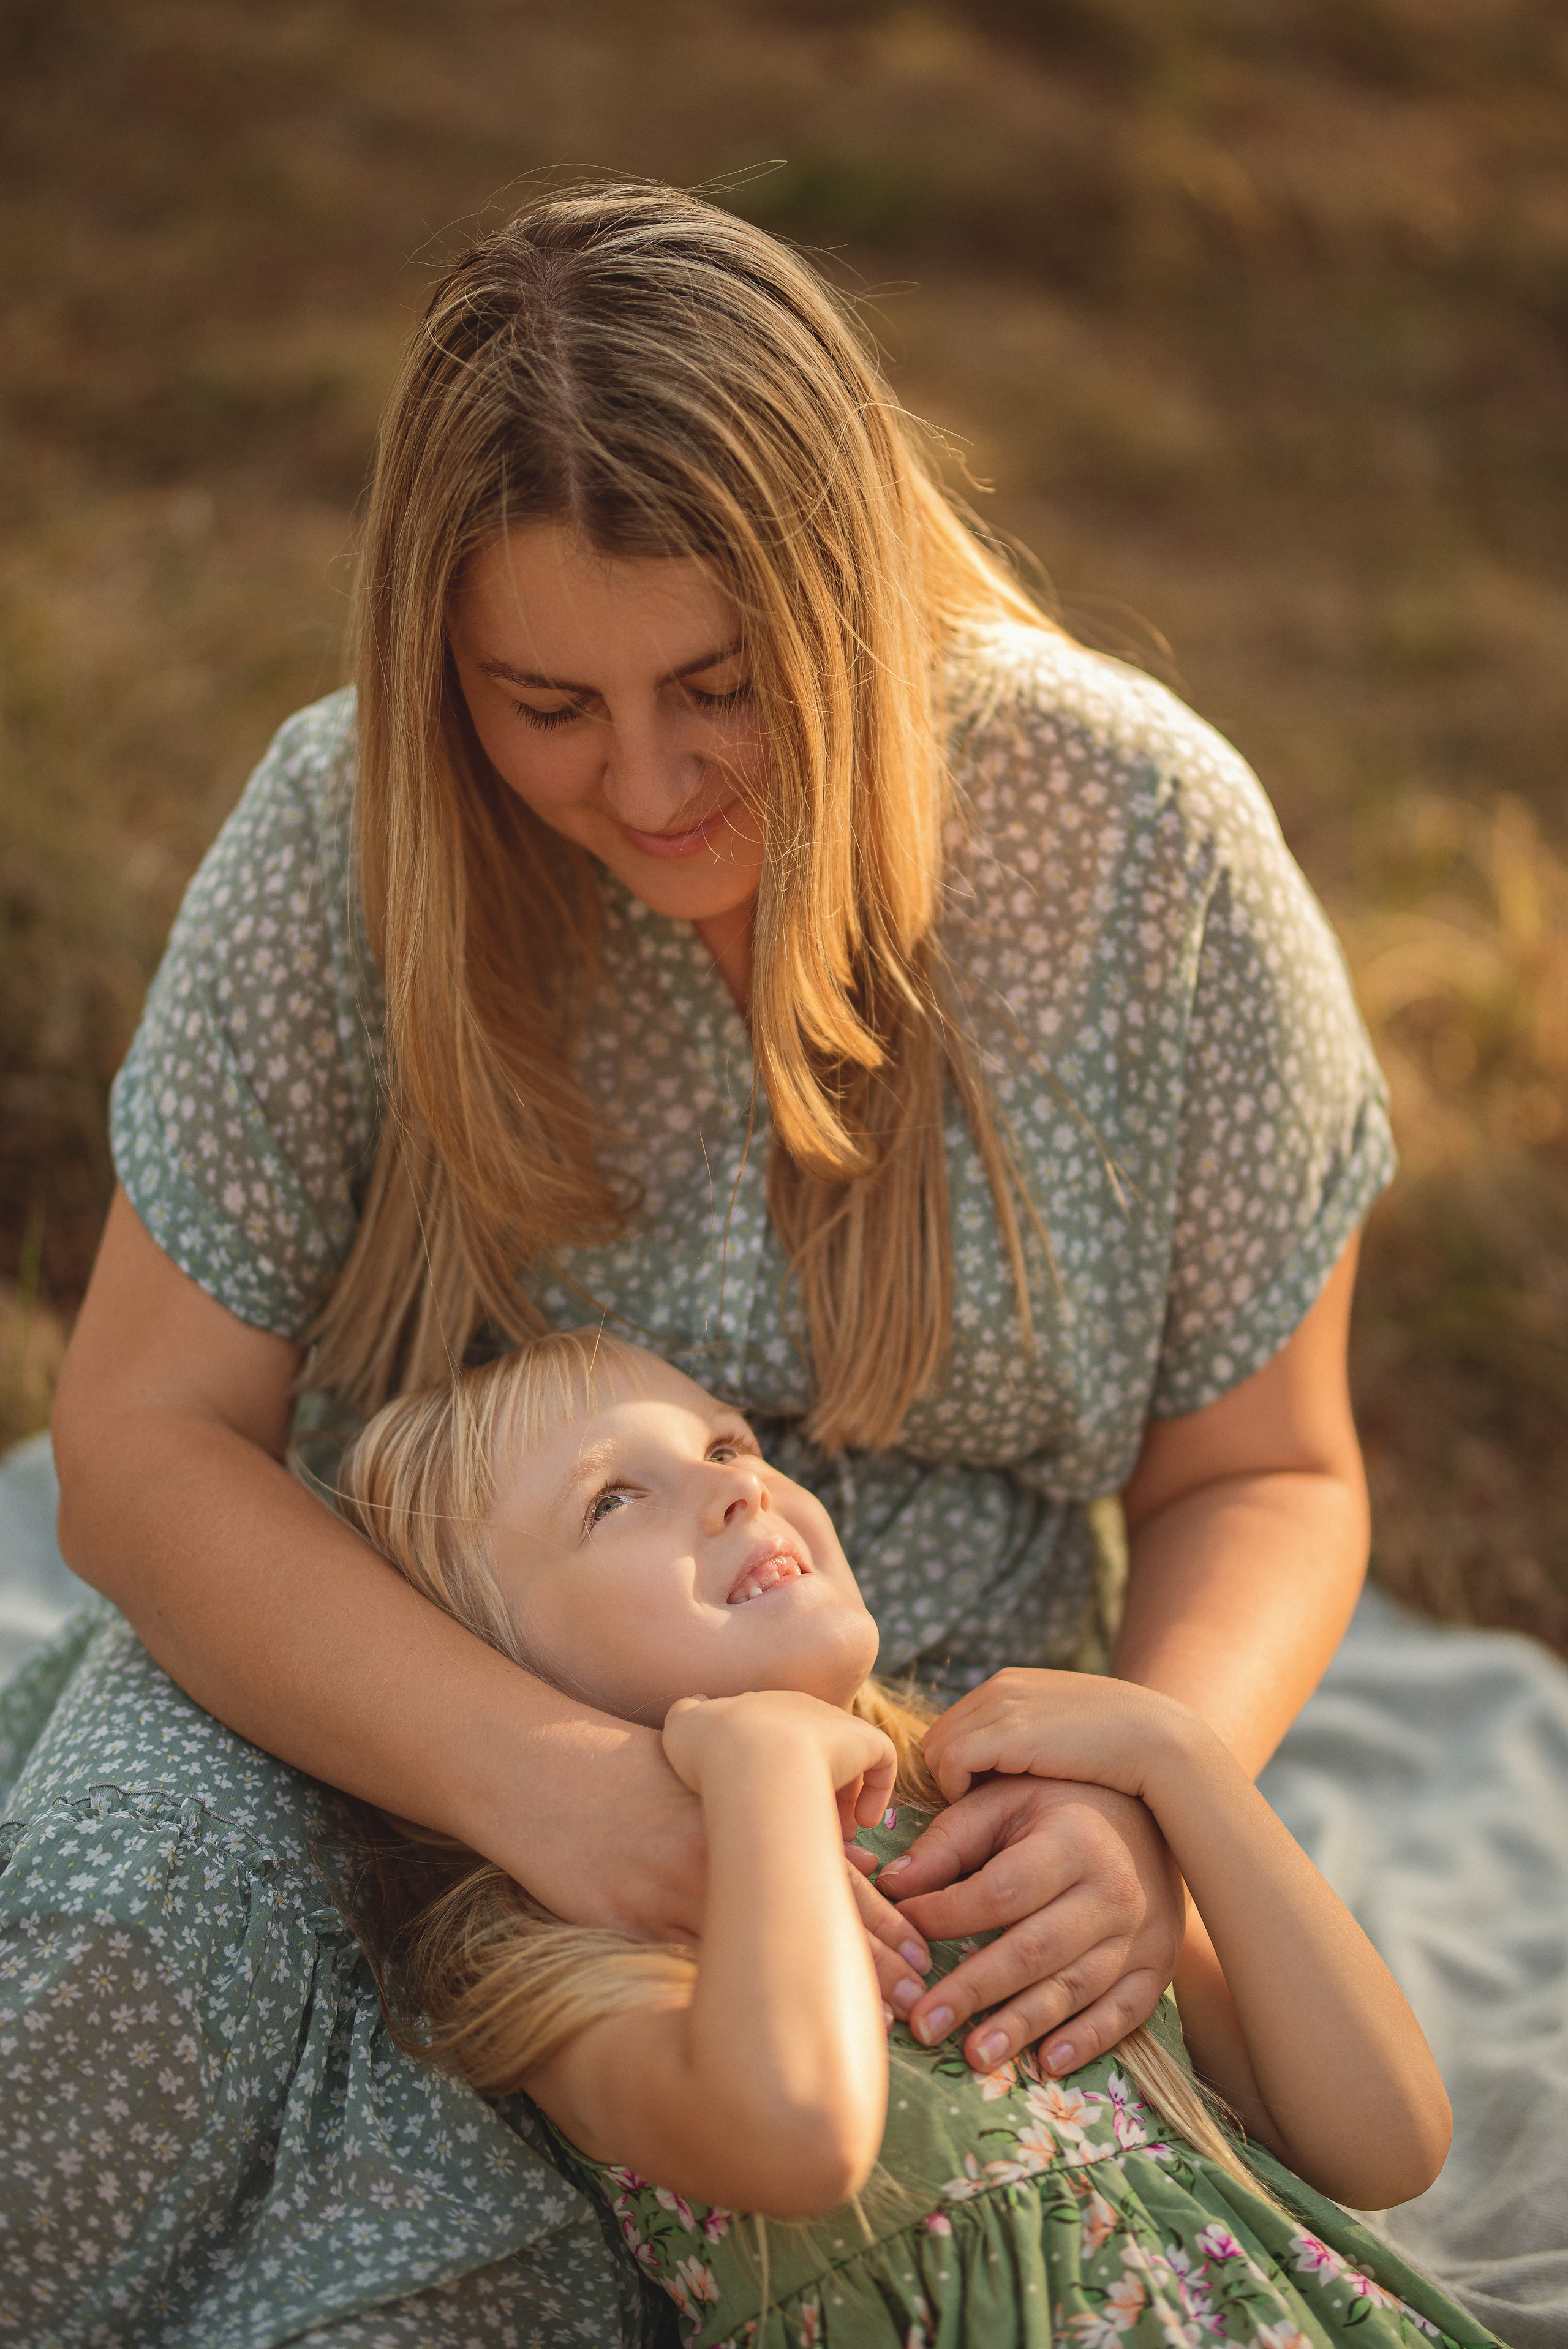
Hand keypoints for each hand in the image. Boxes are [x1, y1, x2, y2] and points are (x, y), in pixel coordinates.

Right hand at [662, 1694, 921, 2011]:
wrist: (557, 1774)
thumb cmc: (640, 1774)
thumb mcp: (713, 1785)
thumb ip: (780, 1823)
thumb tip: (856, 1858)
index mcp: (747, 1818)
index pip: (829, 1877)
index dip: (877, 1922)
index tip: (920, 1959)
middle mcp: (724, 1855)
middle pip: (806, 1917)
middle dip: (864, 1964)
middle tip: (914, 2002)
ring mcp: (678, 1889)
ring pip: (757, 1953)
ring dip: (812, 1995)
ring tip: (864, 2035)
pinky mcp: (636, 1919)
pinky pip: (691, 1966)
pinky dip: (733, 1999)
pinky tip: (765, 2029)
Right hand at [663, 1691, 896, 1836]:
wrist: (744, 1755)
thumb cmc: (709, 1750)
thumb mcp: (682, 1728)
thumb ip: (689, 1718)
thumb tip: (696, 1708)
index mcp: (762, 1706)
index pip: (776, 1735)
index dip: (776, 1770)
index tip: (773, 1805)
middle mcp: (800, 1709)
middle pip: (813, 1748)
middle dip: (812, 1787)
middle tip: (807, 1825)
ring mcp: (832, 1723)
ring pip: (848, 1759)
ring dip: (842, 1798)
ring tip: (834, 1835)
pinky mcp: (861, 1740)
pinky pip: (881, 1761)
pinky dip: (874, 1793)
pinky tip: (858, 1824)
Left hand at [877, 1775, 1183, 2075]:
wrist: (1155, 1812)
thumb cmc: (1062, 1804)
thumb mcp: (1006, 1802)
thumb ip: (950, 1842)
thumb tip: (894, 1886)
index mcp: (1073, 1842)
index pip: (1001, 1891)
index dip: (946, 1915)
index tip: (902, 1931)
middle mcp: (1113, 1891)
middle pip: (1034, 1949)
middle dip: (974, 1990)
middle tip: (924, 2024)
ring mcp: (1142, 1934)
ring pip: (1075, 1988)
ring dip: (1022, 2026)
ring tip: (974, 2056)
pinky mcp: (1157, 1966)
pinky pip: (1124, 2012)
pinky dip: (1086, 2041)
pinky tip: (1046, 2062)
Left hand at [922, 1666, 1196, 1805]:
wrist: (1156, 1739)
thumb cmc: (1116, 1749)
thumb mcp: (1060, 1732)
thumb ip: (1026, 1738)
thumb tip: (998, 1771)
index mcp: (1008, 1685)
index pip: (954, 1726)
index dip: (960, 1766)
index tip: (980, 1799)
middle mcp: (998, 1689)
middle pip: (938, 1737)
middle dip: (950, 1776)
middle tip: (977, 1812)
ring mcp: (1000, 1708)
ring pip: (937, 1751)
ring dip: (953, 1786)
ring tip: (987, 1813)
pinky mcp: (1006, 1734)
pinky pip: (951, 1762)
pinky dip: (959, 1788)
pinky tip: (991, 1805)